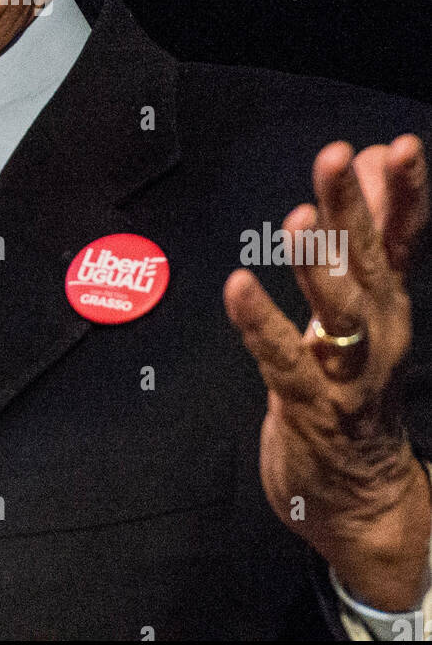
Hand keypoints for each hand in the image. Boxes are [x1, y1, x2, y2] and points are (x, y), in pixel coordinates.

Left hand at [224, 135, 431, 611]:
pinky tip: (238, 287)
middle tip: (335, 157)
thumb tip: (371, 156)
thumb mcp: (371, 298)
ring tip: (300, 220)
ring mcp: (348, 372)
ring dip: (320, 266)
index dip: (405, 192)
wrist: (367, 498)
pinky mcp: (310, 407)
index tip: (398, 147)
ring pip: (340, 313)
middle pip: (367, 261)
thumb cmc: (359, 381)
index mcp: (390, 300)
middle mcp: (379, 330)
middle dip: (353, 206)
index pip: (403, 236)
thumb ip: (370, 226)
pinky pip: (283, 360)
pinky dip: (261, 324)